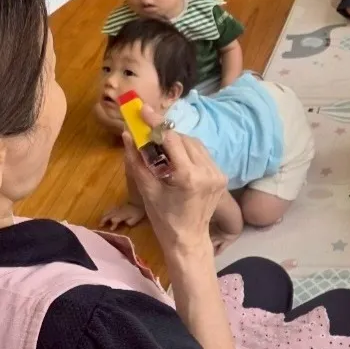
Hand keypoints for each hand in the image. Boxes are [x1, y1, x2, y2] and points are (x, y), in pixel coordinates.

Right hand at [100, 202, 145, 229]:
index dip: (113, 225)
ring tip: (101, 222)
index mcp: (122, 215)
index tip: (111, 229)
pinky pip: (110, 210)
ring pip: (108, 212)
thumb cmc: (138, 211)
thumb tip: (125, 223)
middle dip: (104, 220)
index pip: (115, 220)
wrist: (138, 201)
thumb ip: (130, 222)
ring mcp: (117, 208)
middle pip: (109, 215)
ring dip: (104, 217)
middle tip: (100, 225)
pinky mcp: (118, 206)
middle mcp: (118, 211)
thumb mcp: (136, 219)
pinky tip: (105, 215)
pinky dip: (106, 213)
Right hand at [122, 105, 225, 250]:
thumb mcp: (147, 191)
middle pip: (184, 139)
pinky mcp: (221, 176)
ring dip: (177, 141)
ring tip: (160, 148)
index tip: (142, 110)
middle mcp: (208, 172)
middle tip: (147, 133)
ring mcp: (217, 174)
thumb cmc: (164, 219)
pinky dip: (188, 151)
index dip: (156, 123)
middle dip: (165, 134)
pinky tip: (177, 159)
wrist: (189, 239)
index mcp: (189, 177)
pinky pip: (202, 154)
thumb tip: (128, 135)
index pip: (172, 140)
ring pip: (195, 144)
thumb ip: (137, 161)